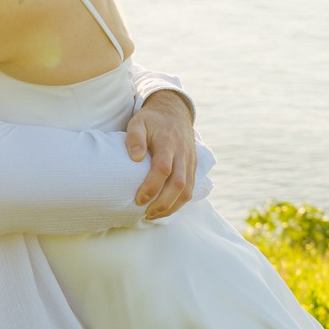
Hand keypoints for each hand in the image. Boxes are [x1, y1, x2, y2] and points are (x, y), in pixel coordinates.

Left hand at [124, 89, 196, 219]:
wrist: (174, 112)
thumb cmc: (151, 120)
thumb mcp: (138, 122)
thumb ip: (134, 137)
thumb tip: (135, 158)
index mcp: (169, 142)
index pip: (163, 169)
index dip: (152, 187)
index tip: (138, 199)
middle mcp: (183, 153)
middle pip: (179, 184)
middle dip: (163, 203)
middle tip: (146, 213)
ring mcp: (190, 161)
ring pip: (188, 190)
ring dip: (172, 207)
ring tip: (154, 215)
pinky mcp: (193, 167)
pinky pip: (191, 189)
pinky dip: (179, 203)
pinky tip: (165, 209)